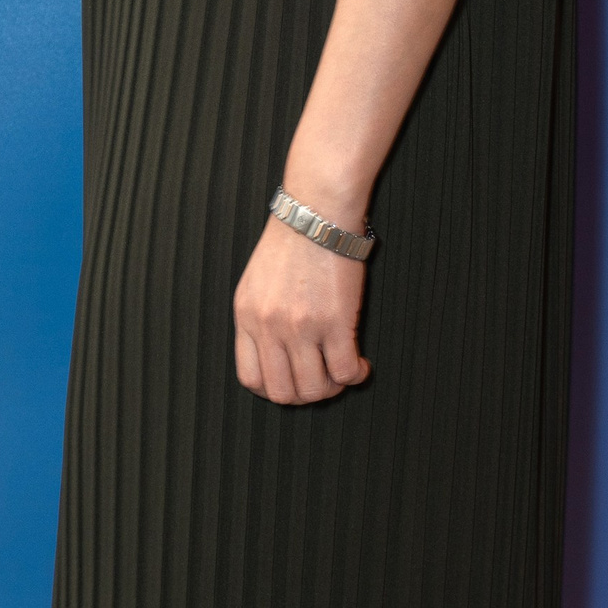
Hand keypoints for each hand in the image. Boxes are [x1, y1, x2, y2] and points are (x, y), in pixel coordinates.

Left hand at [233, 217, 371, 405]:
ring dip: (332, 388)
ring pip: (314, 389)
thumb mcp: (257, 283)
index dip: (275, 390)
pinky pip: (344, 371)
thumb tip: (274, 354)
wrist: (317, 213)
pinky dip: (355, 375)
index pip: (251, 378)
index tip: (293, 383)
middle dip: (305, 395)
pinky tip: (361, 364)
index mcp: (246, 317)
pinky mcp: (335, 321)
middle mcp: (268, 326)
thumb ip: (259, 318)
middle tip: (322, 381)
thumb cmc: (292, 243)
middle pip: (282, 392)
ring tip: (342, 372)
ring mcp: (301, 326)